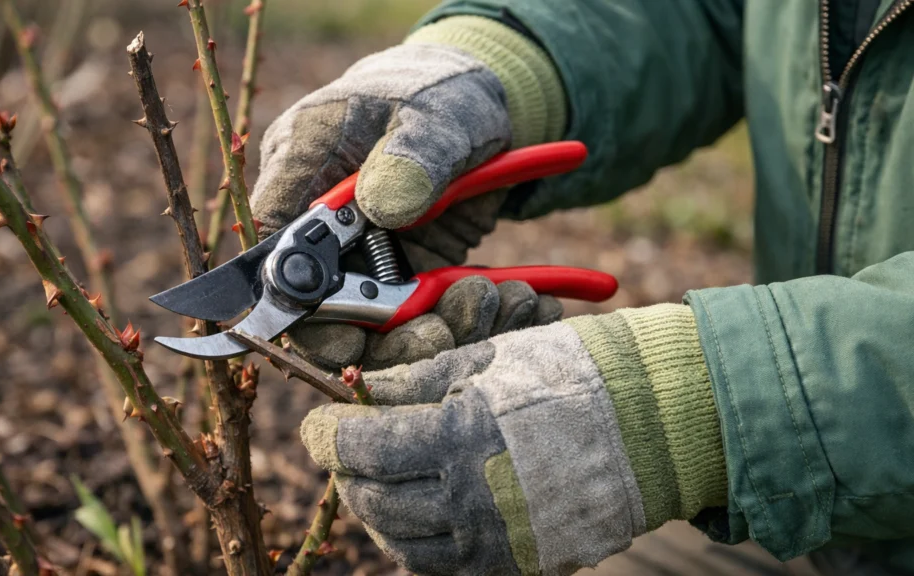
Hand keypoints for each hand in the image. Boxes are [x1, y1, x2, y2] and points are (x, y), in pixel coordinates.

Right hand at [251, 42, 556, 368]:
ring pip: (386, 328)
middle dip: (391, 336)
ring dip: (448, 328)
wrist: (485, 101)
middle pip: (328, 312)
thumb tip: (383, 206)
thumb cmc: (443, 90)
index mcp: (302, 170)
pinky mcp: (409, 277)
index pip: (277, 256)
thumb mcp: (434, 113)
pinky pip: (432, 317)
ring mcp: (367, 258)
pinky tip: (527, 302)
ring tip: (509, 300)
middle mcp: (325, 227)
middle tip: (448, 331)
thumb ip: (411, 156)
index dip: (304, 310)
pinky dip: (481, 318)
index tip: (354, 337)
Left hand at [300, 305, 728, 574]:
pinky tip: (416, 511)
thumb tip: (363, 390)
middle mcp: (468, 502)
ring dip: (375, 507)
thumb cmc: (573, 376)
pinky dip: (414, 541)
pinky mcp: (516, 564)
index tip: (317, 419)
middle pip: (371, 496)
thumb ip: (415, 383)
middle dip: (345, 467)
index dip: (325, 432)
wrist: (658, 424)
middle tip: (342, 444)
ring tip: (374, 477)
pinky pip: (442, 565)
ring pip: (399, 541)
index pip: (358, 447)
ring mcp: (494, 543)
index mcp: (455, 441)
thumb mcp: (487, 361)